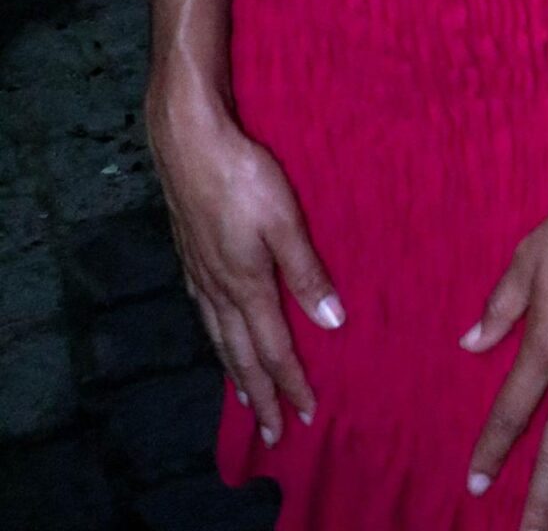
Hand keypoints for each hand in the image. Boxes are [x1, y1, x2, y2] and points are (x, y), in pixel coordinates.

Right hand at [148, 80, 342, 442]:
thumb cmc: (244, 176)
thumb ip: (306, 272)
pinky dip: (216, 339)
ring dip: (235, 371)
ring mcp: (200, 274)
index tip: (305, 414)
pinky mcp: (190, 255)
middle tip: (271, 431)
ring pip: (219, 338)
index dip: (290, 382)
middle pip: (241, 354)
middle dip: (259, 394)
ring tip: (244, 397)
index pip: (273, 348)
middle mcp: (219, 289)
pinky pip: (205, 315)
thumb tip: (332, 324)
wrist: (188, 142)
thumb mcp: (285, 221)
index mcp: (247, 285)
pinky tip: (218, 334)